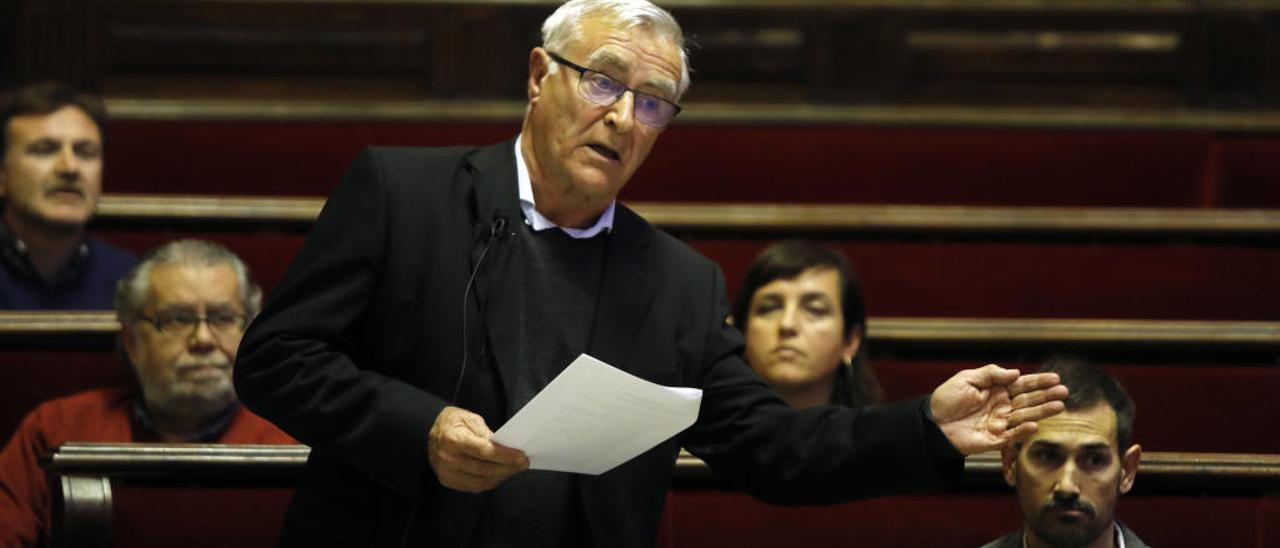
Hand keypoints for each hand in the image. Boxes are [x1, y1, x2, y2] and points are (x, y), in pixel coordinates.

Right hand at [427, 406, 528, 492]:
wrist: (428, 431)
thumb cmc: (451, 422)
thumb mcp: (469, 418)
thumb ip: (485, 433)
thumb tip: (504, 447)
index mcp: (453, 440)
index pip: (485, 452)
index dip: (506, 456)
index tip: (522, 458)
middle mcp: (448, 459)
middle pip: (485, 469)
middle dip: (507, 468)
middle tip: (522, 464)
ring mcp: (446, 473)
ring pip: (481, 482)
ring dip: (501, 477)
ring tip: (513, 469)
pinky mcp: (447, 481)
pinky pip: (473, 487)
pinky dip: (490, 482)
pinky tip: (500, 475)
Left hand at [929, 364, 1067, 454]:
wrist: (932, 423)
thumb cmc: (946, 400)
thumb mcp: (967, 379)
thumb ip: (991, 374)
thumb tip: (1015, 372)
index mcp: (996, 390)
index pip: (1021, 384)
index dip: (1038, 381)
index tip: (1055, 378)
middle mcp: (1002, 406)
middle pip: (1028, 400)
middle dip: (1046, 396)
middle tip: (1064, 392)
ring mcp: (1000, 423)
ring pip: (1025, 416)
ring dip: (1042, 412)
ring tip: (1059, 406)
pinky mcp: (995, 439)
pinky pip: (1012, 436)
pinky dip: (1023, 431)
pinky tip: (1035, 424)